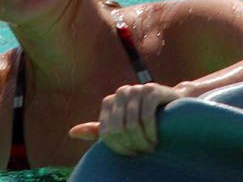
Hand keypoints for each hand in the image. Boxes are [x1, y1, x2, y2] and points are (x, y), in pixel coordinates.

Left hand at [68, 83, 188, 155]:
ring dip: (142, 142)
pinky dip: (150, 132)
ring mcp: (136, 88)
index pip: (107, 134)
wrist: (171, 105)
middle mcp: (121, 92)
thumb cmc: (143, 119)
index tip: (131, 155)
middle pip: (119, 130)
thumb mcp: (120, 125)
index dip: (119, 148)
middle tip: (143, 153)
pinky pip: (147, 116)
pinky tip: (155, 140)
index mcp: (109, 101)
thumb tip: (71, 133)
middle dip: (132, 145)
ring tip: (150, 148)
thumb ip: (98, 130)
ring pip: (133, 124)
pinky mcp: (152, 89)